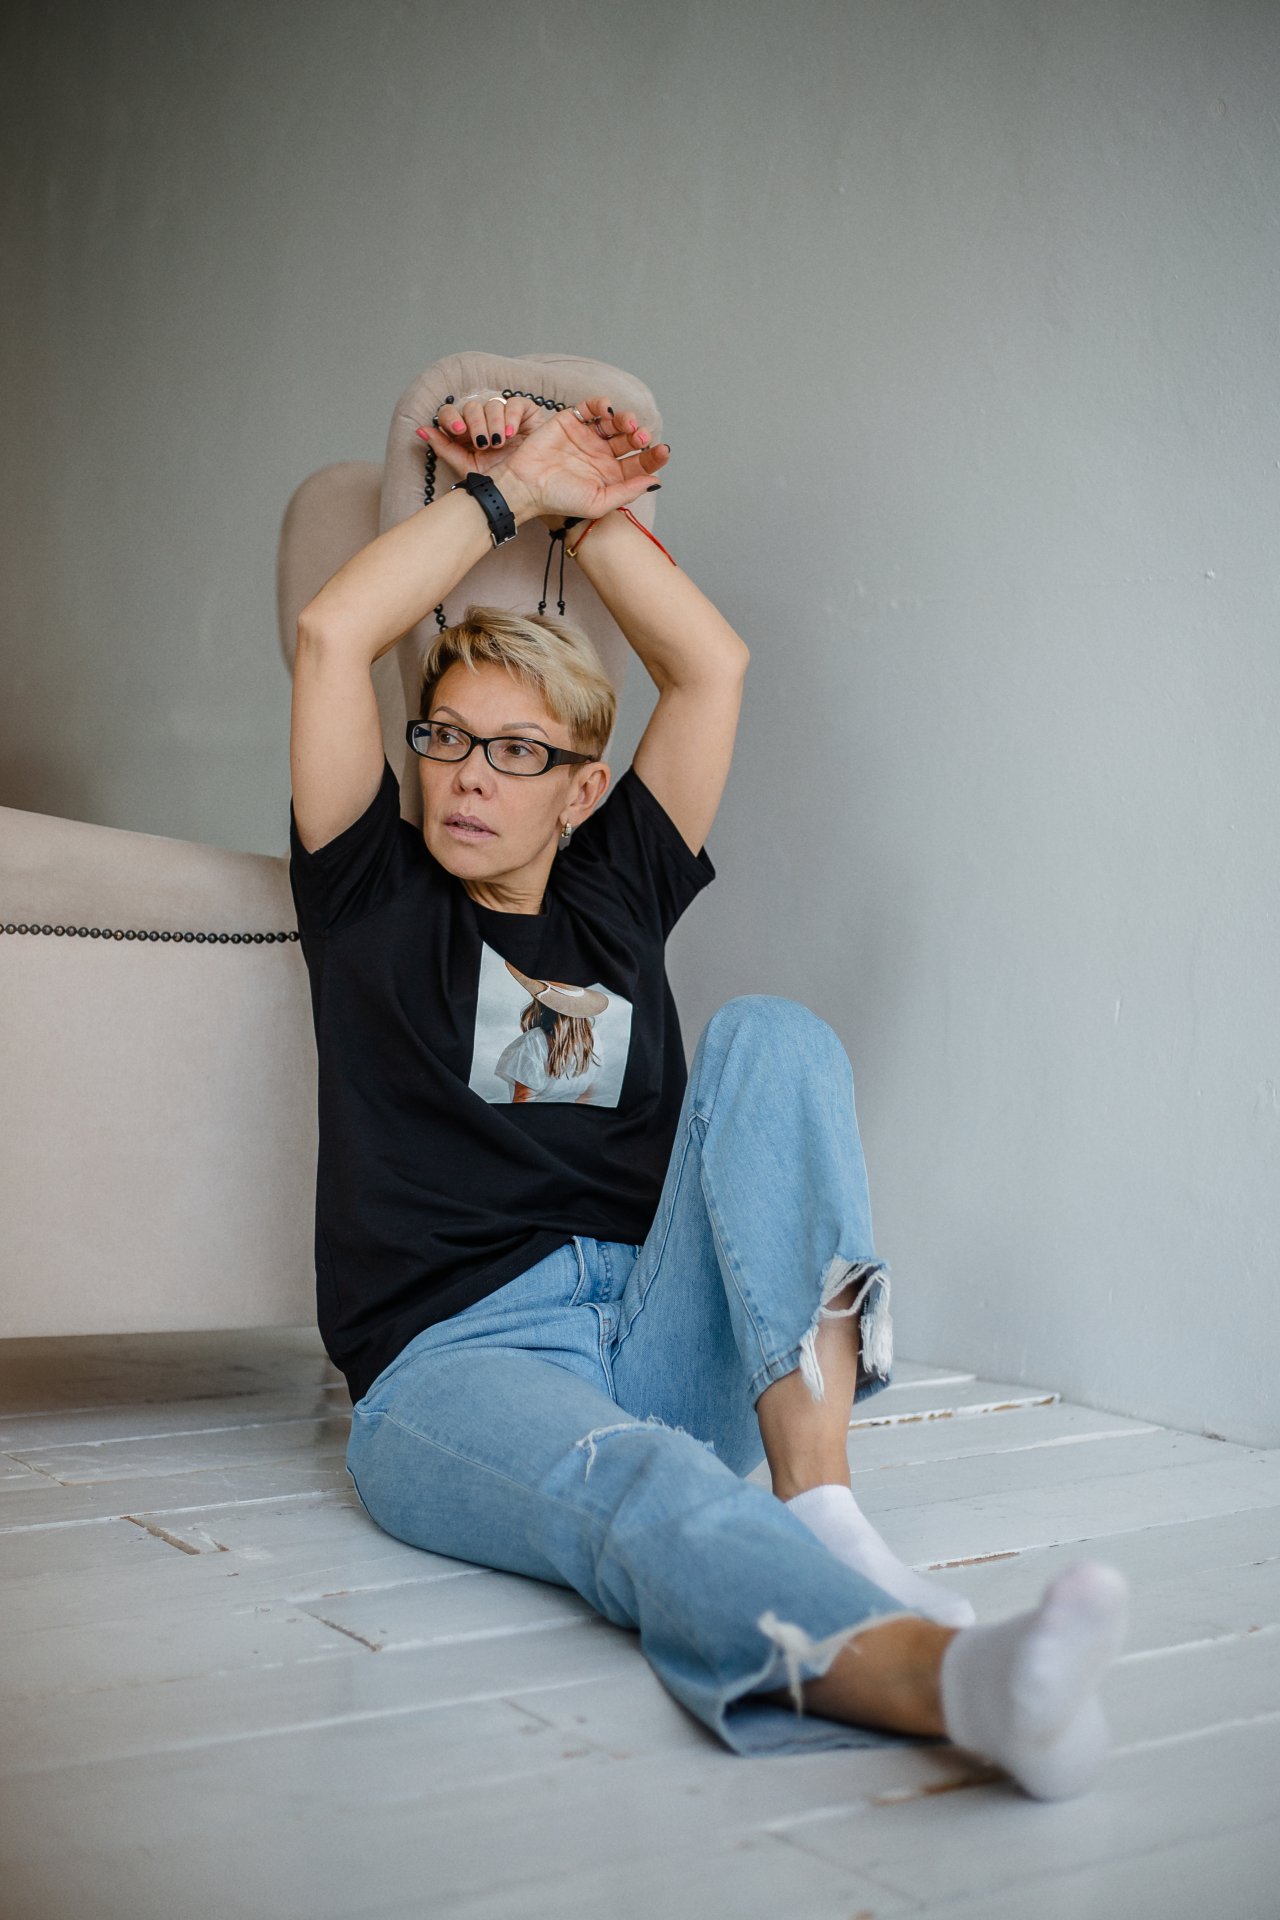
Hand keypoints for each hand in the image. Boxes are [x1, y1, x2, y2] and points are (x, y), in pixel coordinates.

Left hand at [415, 389, 545, 483]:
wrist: (528, 488)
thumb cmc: (498, 480)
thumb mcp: (467, 467)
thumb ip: (443, 448)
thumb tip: (419, 430)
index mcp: (465, 431)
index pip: (450, 413)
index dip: (451, 418)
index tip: (459, 431)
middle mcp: (483, 420)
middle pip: (470, 407)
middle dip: (475, 423)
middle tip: (483, 442)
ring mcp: (503, 414)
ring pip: (492, 404)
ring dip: (493, 423)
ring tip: (499, 443)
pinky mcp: (524, 412)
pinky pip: (514, 402)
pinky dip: (511, 416)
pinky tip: (510, 433)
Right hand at [420, 393, 668, 524]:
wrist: (525, 486)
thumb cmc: (559, 499)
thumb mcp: (598, 502)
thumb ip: (627, 491)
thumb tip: (655, 481)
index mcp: (611, 476)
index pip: (639, 463)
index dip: (654, 457)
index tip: (663, 451)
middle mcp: (602, 455)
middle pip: (629, 440)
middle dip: (639, 435)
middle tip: (641, 436)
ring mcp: (587, 437)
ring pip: (614, 422)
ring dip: (625, 419)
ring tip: (627, 423)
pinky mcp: (571, 421)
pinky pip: (591, 408)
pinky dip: (602, 405)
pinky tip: (607, 410)